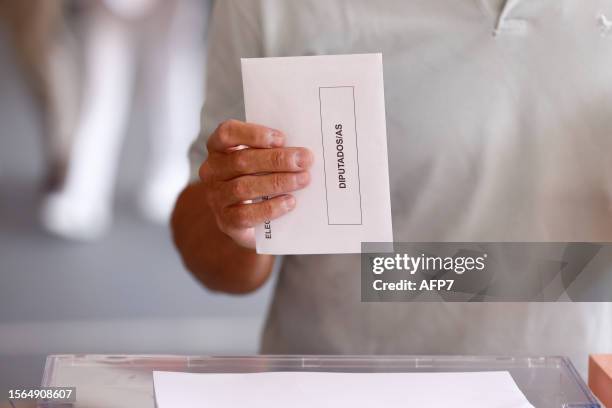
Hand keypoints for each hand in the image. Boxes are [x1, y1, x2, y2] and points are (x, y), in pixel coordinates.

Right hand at [199, 120, 312, 247]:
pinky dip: (271, 207)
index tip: (282, 138)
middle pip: (241, 160)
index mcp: (218, 149)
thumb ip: (271, 153)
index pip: (227, 134)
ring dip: (278, 182)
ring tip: (303, 179)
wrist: (243, 220)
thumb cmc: (254, 181)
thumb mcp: (258, 163)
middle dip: (277, 159)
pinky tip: (289, 202)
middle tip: (304, 160)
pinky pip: (246, 214)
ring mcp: (216, 197)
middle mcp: (212, 171)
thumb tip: (300, 152)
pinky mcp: (226, 221)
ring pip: (244, 187)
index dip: (254, 134)